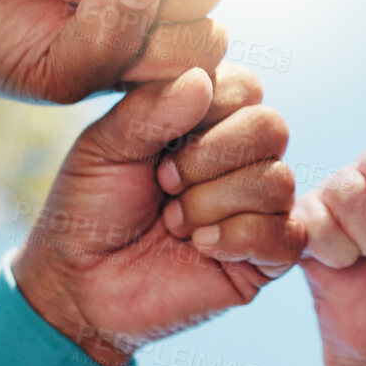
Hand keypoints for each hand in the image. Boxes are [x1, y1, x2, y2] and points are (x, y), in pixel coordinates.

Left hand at [13, 65, 304, 365]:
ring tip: (174, 222)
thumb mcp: (104, 147)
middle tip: (164, 184)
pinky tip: (200, 247)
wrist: (79, 284)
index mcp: (210, 118)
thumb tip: (202, 80)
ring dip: (211, 204)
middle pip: (271, 128)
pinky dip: (236, 239)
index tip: (156, 147)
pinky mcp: (266, 258)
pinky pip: (286, 236)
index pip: (245, 87)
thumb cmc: (90, 208)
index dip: (203, 112)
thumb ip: (148, 110)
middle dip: (208, 159)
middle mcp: (244, 157)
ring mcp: (259, 207)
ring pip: (277, 182)